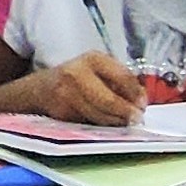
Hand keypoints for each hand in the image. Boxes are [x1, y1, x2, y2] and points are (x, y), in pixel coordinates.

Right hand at [23, 49, 148, 125]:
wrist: (42, 88)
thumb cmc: (79, 78)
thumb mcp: (100, 69)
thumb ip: (121, 81)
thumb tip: (140, 101)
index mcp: (93, 59)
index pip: (121, 77)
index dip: (135, 93)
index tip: (143, 104)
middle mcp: (77, 74)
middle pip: (108, 100)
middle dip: (125, 112)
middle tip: (137, 119)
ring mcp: (66, 95)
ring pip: (99, 115)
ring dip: (115, 122)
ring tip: (124, 122)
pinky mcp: (61, 113)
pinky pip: (88, 123)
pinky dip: (101, 126)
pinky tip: (106, 123)